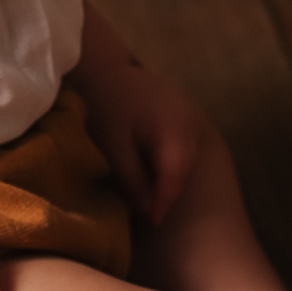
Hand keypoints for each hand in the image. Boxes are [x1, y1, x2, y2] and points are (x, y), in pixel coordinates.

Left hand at [84, 62, 204, 227]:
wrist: (103, 68)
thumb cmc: (104, 103)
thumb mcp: (112, 144)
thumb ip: (131, 177)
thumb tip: (147, 209)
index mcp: (173, 126)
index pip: (176, 173)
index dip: (165, 200)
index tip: (154, 221)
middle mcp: (188, 120)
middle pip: (185, 166)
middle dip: (170, 192)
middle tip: (153, 215)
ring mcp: (188, 114)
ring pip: (186, 157)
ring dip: (171, 177)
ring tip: (152, 197)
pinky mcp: (181, 113)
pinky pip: (182, 144)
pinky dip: (171, 161)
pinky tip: (154, 171)